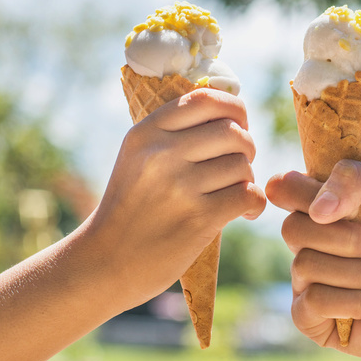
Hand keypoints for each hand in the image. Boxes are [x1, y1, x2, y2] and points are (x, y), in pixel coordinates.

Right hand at [91, 89, 265, 308]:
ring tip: (231, 193)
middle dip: (246, 148)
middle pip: (232, 132)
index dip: (234, 108)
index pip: (205, 99)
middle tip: (238, 165)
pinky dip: (254, 204)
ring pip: (242, 165)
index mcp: (146, 131)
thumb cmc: (131, 207)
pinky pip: (249, 195)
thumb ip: (175, 132)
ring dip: (247, 180)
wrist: (106, 262)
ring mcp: (180, 186)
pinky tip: (243, 213)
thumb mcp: (137, 157)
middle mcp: (162, 153)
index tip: (238, 125)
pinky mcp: (198, 218)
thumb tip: (232, 114)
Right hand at [266, 160, 360, 360]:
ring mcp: (304, 279)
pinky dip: (351, 301)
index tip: (339, 207)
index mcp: (320, 205)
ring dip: (356, 272)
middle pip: (291, 228)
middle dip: (346, 238)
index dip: (305, 195)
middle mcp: (306, 240)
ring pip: (304, 266)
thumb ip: (356, 178)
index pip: (282, 187)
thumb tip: (316, 212)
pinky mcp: (308, 317)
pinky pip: (312, 302)